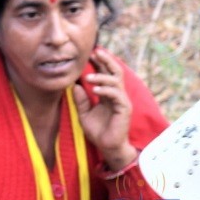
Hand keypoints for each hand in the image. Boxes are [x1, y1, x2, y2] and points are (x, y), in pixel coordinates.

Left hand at [74, 47, 136, 170]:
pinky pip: (116, 94)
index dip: (99, 62)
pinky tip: (94, 90)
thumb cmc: (98, 131)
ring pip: (115, 81)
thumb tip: (75, 85)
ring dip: (101, 76)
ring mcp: (122, 100)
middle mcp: (117, 94)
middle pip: (115, 71)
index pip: (106, 73)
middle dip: (106, 60)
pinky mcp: (125, 108)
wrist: (107, 147)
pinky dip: (105, 90)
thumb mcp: (84, 114)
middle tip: (95, 52)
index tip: (89, 53)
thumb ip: (81, 100)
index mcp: (108, 94)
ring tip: (87, 77)